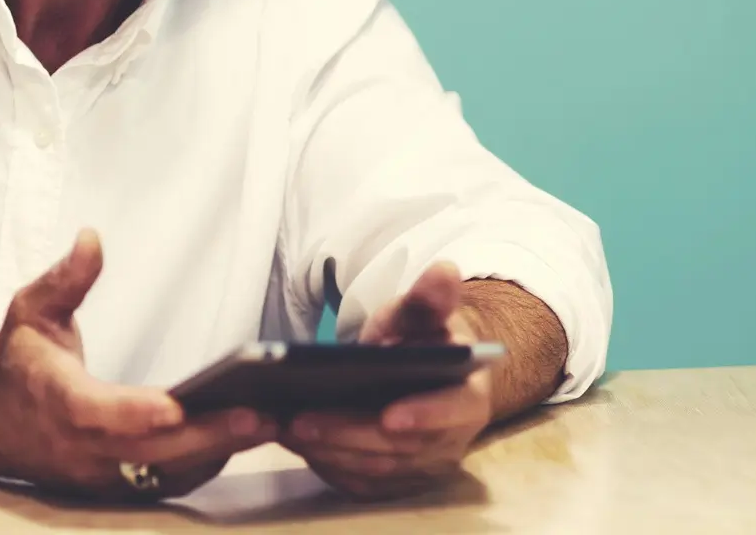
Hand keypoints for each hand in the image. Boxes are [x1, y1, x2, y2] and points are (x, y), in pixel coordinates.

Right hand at [0, 230, 275, 497]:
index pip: (102, 415)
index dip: (142, 414)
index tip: (180, 406)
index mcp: (60, 404)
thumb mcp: (31, 311)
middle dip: (210, 436)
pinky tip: (247, 435)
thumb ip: (65, 279)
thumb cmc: (17, 362)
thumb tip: (90, 238)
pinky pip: (169, 481)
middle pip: (152, 453)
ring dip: (220, 452)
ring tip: (275, 422)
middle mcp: (82, 449)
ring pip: (167, 473)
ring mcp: (101, 475)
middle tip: (265, 414)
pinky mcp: (118, 485)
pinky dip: (208, 461)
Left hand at [281, 262, 494, 499]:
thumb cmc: (422, 339)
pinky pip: (359, 484)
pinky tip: (294, 443)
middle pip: (401, 448)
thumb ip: (429, 298)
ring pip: (375, 470)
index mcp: (468, 397)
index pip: (452, 413)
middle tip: (302, 420)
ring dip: (330, 452)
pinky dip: (326, 466)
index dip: (424, 416)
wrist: (427, 372)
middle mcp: (450, 442)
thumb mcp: (423, 314)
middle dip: (349, 435)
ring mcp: (421, 468)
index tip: (390, 416)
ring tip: (287, 428)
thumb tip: (443, 271)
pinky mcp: (393, 483)